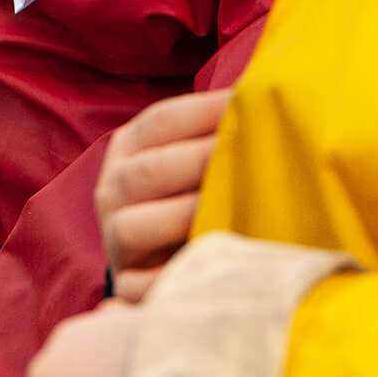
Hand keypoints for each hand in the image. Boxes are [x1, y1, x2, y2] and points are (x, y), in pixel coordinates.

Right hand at [96, 88, 230, 302]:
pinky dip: (165, 280)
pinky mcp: (125, 284)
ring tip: (225, 205)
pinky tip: (205, 267)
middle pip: (147, 171)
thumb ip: (214, 130)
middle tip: (243, 151)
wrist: (162, 255)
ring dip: (180, 215)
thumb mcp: (190, 155)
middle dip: (196, 159)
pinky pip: (136, 286)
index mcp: (128, 147)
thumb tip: (265, 90)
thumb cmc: (190, 193)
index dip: (204, 110)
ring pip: (131, 226)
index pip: (160, 120)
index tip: (249, 101)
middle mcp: (112, 189)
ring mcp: (114, 237)